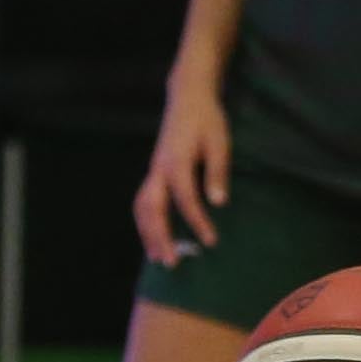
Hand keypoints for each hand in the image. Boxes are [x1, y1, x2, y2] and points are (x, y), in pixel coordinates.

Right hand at [134, 71, 229, 263]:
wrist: (187, 98)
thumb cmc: (207, 120)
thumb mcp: (219, 143)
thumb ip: (217, 172)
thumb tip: (218, 203)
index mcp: (176, 161)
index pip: (185, 198)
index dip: (197, 221)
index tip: (210, 242)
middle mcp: (159, 168)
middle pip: (152, 208)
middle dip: (160, 236)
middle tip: (172, 263)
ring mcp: (153, 171)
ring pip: (141, 207)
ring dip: (148, 234)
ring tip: (159, 259)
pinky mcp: (153, 173)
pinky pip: (143, 202)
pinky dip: (145, 223)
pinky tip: (154, 240)